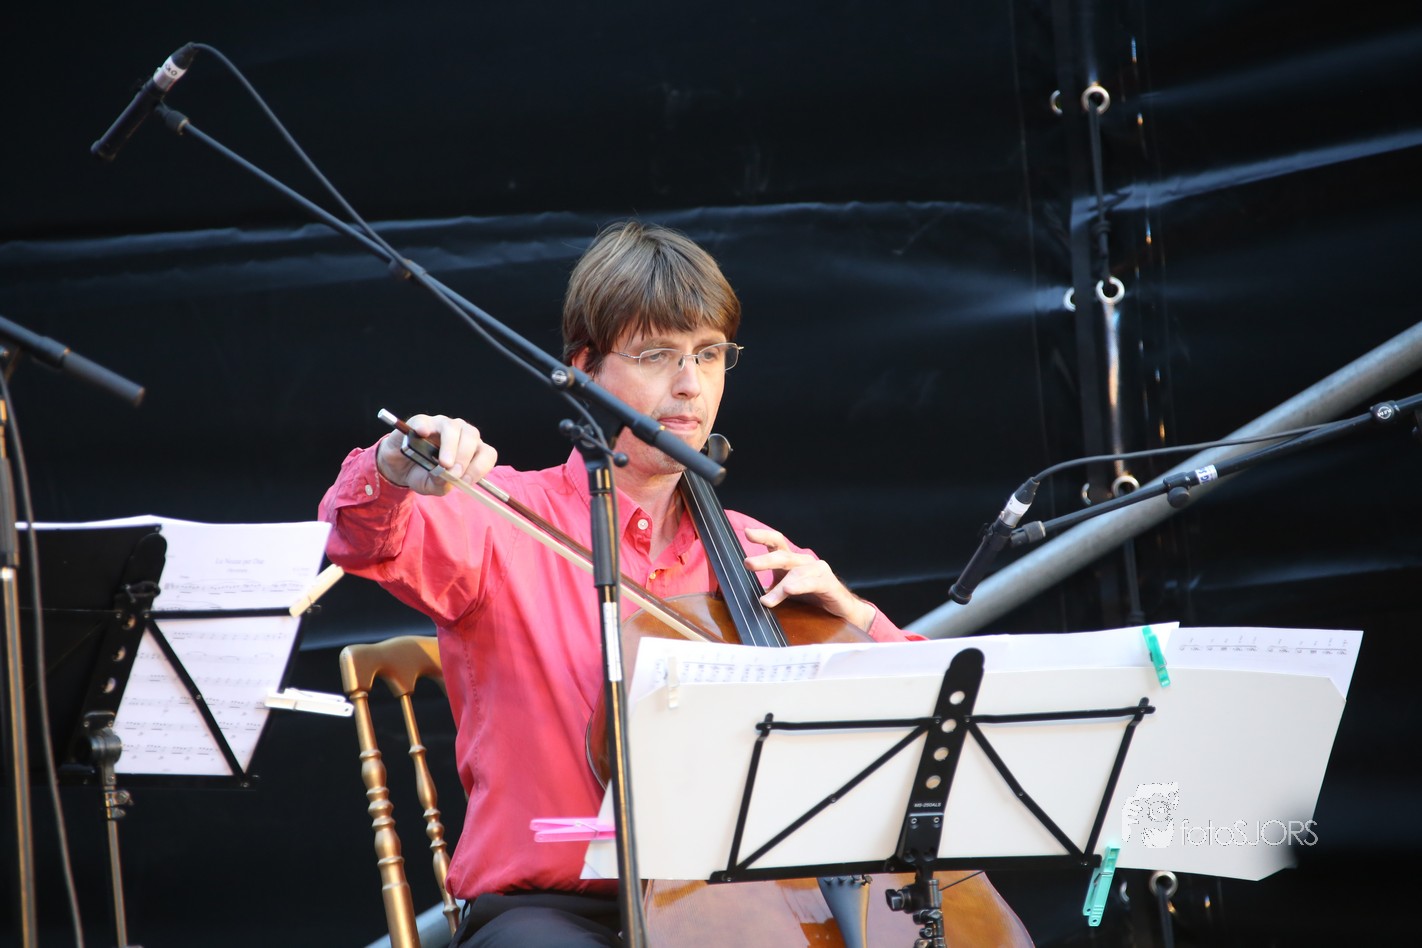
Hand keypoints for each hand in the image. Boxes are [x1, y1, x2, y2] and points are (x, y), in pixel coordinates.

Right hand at [374, 414, 497, 495]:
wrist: (400, 468)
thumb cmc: (423, 474)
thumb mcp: (434, 486)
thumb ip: (443, 485)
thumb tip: (449, 478)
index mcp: (471, 450)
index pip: (487, 453)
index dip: (480, 467)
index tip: (466, 480)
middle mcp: (461, 434)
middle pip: (472, 437)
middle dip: (465, 457)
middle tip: (454, 473)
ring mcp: (441, 425)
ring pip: (452, 428)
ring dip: (450, 447)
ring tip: (443, 463)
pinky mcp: (421, 422)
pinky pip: (425, 421)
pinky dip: (424, 427)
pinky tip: (422, 434)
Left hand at [742, 526, 875, 631]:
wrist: (842, 610)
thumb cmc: (812, 598)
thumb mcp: (785, 593)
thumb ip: (769, 589)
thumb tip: (742, 593)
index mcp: (791, 561)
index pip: (776, 543)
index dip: (762, 536)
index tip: (747, 533)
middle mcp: (803, 562)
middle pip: (783, 555)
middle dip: (764, 560)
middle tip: (748, 563)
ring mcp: (817, 570)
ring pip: (795, 573)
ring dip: (779, 588)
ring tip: (766, 600)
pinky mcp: (828, 583)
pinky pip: (812, 583)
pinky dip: (799, 586)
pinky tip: (789, 590)